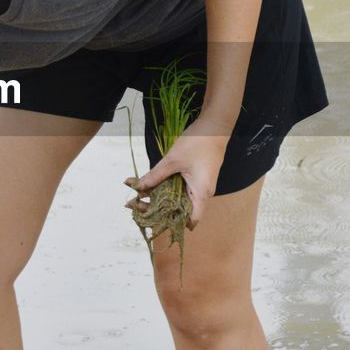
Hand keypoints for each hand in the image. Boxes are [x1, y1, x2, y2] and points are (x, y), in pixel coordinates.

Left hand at [125, 114, 229, 228]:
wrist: (215, 126)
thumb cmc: (198, 142)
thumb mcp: (173, 160)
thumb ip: (155, 175)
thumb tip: (138, 188)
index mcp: (201, 193)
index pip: (191, 220)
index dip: (173, 224)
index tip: (151, 219)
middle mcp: (202, 194)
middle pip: (180, 211)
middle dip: (157, 210)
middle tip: (134, 205)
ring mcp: (199, 186)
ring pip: (177, 199)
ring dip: (159, 198)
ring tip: (137, 196)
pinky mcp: (196, 178)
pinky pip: (179, 189)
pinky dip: (165, 188)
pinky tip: (149, 185)